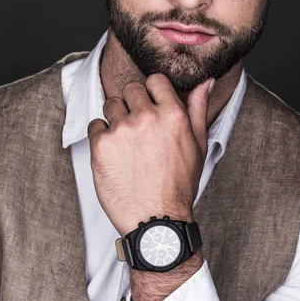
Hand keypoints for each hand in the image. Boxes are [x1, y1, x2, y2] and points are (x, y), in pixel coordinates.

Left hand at [87, 73, 212, 236]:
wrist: (156, 220)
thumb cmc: (179, 185)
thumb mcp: (198, 145)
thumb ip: (198, 108)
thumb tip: (204, 82)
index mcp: (173, 114)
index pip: (155, 79)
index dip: (152, 92)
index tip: (150, 106)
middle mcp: (147, 117)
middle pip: (131, 89)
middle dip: (133, 105)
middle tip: (138, 129)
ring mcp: (122, 130)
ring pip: (111, 104)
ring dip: (116, 118)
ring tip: (126, 143)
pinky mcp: (101, 145)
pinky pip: (95, 125)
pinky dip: (101, 136)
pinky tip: (115, 154)